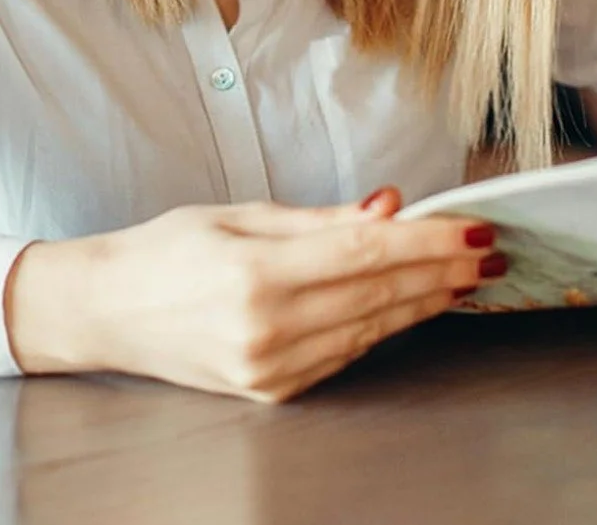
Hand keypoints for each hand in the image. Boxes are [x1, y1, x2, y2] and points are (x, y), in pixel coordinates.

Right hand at [4, 187, 501, 402]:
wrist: (108, 311)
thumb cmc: (169, 250)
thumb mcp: (241, 216)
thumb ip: (321, 219)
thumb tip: (388, 206)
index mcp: (257, 275)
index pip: (367, 253)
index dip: (428, 241)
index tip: (472, 228)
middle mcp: (268, 329)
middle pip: (380, 294)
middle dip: (443, 271)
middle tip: (488, 252)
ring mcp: (272, 369)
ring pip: (372, 329)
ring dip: (424, 301)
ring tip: (464, 276)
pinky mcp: (273, 391)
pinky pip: (345, 353)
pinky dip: (383, 325)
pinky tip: (411, 304)